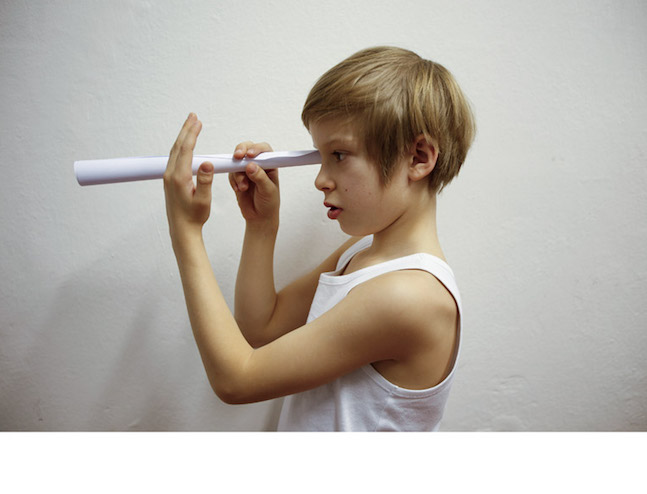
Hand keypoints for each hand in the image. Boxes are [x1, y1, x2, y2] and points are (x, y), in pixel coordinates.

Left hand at [163, 113, 213, 240]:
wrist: (182, 230)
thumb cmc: (194, 217)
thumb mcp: (203, 200)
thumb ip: (205, 181)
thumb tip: (207, 163)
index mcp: (179, 177)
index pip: (185, 149)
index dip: (192, 134)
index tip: (198, 121)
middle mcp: (171, 174)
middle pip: (178, 146)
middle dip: (186, 130)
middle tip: (193, 116)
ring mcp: (168, 177)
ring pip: (175, 151)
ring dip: (183, 137)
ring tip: (191, 126)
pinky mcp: (170, 180)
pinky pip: (175, 158)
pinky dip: (182, 147)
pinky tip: (186, 145)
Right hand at [228, 141, 279, 226]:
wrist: (259, 216)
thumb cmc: (269, 203)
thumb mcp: (268, 190)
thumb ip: (260, 177)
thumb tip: (251, 166)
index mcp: (270, 165)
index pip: (264, 149)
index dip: (256, 148)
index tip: (250, 155)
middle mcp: (258, 164)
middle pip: (247, 148)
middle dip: (241, 151)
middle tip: (237, 157)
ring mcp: (246, 170)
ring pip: (237, 162)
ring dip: (237, 174)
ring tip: (243, 187)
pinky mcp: (238, 177)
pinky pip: (231, 173)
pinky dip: (233, 181)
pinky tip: (239, 189)